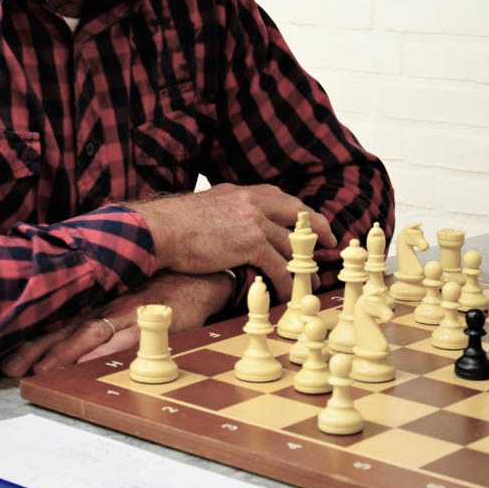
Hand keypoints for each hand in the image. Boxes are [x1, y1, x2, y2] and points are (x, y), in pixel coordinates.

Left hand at [0, 271, 232, 376]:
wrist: (200, 279)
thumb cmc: (161, 289)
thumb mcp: (126, 295)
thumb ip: (101, 312)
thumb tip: (67, 331)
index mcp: (101, 302)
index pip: (61, 322)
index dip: (33, 340)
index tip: (8, 357)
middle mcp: (109, 307)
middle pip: (67, 330)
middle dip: (38, 351)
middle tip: (11, 369)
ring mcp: (129, 313)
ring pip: (89, 334)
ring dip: (63, 354)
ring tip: (40, 371)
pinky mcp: (150, 321)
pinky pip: (124, 340)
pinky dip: (104, 352)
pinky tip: (87, 364)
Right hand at [129, 183, 335, 302]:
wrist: (160, 229)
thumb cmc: (174, 224)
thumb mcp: (206, 206)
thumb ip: (225, 212)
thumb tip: (230, 225)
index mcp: (242, 192)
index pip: (281, 198)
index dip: (300, 213)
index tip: (311, 224)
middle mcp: (253, 202)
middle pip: (298, 214)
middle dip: (316, 230)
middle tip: (328, 244)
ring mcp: (254, 221)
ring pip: (290, 246)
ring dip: (303, 267)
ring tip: (309, 282)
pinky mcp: (251, 243)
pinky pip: (278, 266)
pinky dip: (285, 282)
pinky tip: (287, 294)